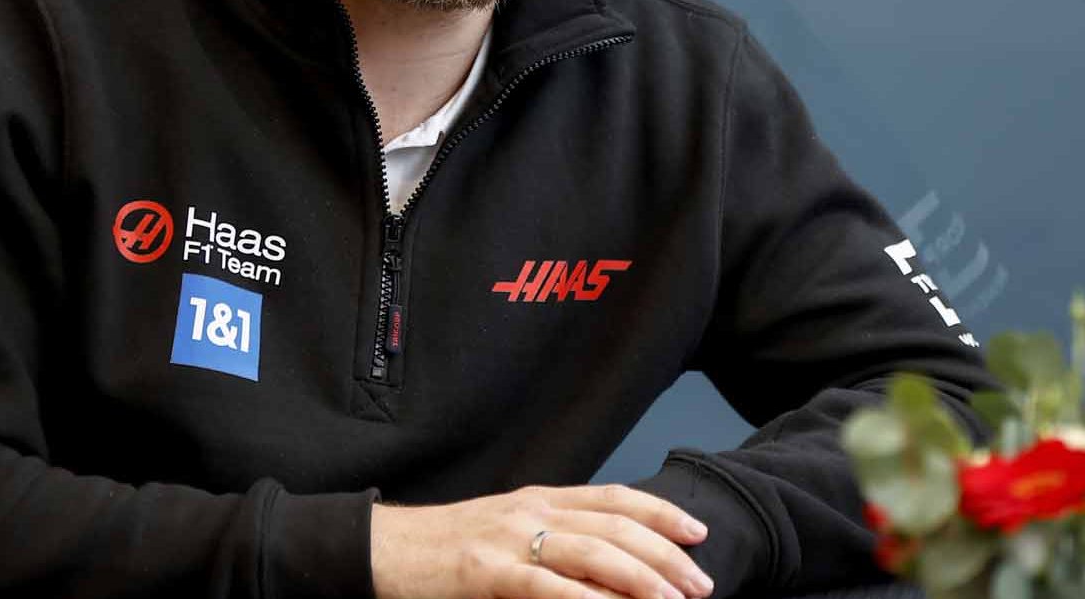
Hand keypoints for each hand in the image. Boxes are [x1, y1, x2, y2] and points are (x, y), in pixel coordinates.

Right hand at [369, 483, 713, 598]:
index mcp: (538, 498)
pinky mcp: (485, 571)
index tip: (697, 533)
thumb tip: (606, 561)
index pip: (614, 498)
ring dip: (641, 577)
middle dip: (665, 554)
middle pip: (614, 526)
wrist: (383, 549)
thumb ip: (552, 538)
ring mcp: (508, 539)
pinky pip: (546, 587)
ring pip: (592, 552)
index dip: (660, 513)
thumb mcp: (506, 532)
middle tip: (700, 583)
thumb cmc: (445, 550)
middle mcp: (530, 510)